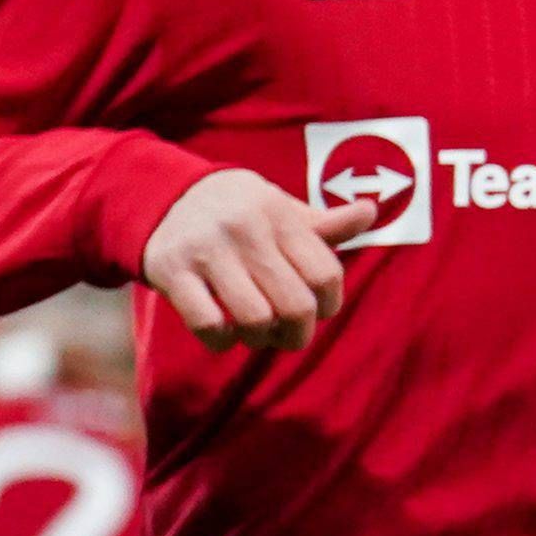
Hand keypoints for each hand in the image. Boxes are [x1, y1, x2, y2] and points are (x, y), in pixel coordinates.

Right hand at [140, 167, 386, 351]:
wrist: (164, 194)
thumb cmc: (241, 212)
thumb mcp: (281, 209)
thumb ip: (325, 224)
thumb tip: (371, 211)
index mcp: (278, 214)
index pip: (326, 275)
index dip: (330, 305)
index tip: (318, 309)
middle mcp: (245, 229)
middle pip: (296, 305)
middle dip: (299, 333)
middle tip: (288, 333)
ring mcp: (206, 250)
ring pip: (255, 319)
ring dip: (261, 339)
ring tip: (256, 331)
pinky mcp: (170, 270)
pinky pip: (208, 324)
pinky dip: (221, 341)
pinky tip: (223, 332)